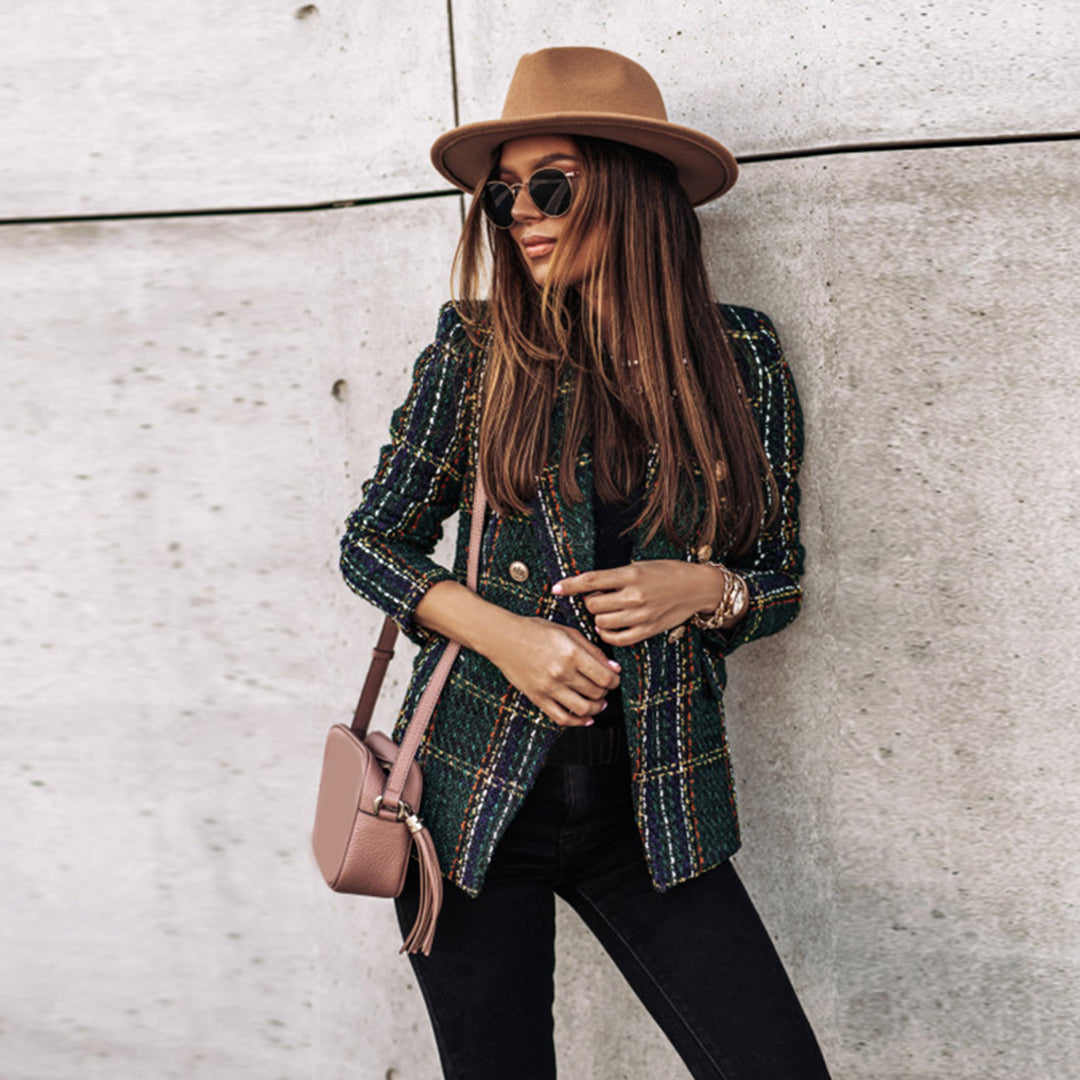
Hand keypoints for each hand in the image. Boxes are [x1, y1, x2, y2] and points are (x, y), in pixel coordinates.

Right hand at [485, 616, 621, 727]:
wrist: (504, 638)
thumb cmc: (535, 631)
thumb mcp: (568, 632)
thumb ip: (592, 650)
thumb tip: (613, 668)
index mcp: (571, 653)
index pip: (605, 677)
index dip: (615, 680)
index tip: (614, 678)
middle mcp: (561, 672)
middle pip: (596, 693)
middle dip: (606, 692)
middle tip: (605, 688)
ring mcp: (548, 688)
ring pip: (583, 709)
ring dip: (596, 708)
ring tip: (598, 702)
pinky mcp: (538, 698)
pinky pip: (562, 718)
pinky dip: (578, 722)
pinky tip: (585, 718)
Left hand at [553, 560, 717, 646]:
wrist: (697, 587)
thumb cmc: (666, 573)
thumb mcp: (639, 566)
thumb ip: (615, 577)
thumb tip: (587, 587)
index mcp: (631, 574)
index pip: (591, 580)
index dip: (570, 585)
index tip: (556, 588)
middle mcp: (635, 595)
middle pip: (593, 604)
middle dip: (590, 602)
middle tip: (598, 598)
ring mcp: (641, 615)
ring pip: (601, 622)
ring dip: (598, 618)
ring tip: (607, 611)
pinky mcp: (648, 630)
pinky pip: (617, 638)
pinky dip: (607, 634)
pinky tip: (609, 627)